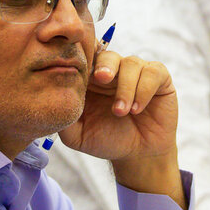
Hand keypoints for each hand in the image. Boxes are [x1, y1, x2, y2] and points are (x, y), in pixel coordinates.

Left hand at [58, 50, 176, 162]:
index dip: (83, 57)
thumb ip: (63, 118)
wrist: (137, 155)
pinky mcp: (158, 78)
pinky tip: (137, 109)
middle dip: (104, 65)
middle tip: (101, 79)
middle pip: (107, 53)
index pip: (86, 56)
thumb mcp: (77, 135)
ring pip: (131, 63)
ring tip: (121, 112)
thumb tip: (50, 99)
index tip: (80, 68)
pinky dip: (143, 90)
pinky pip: (152, 72)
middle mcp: (114, 70)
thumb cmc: (106, 140)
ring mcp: (137, 72)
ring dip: (125, 88)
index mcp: (91, 78)